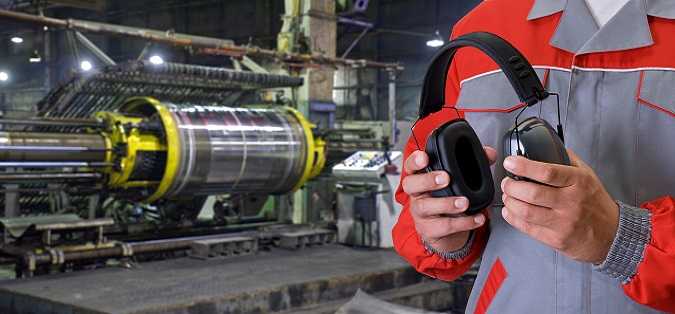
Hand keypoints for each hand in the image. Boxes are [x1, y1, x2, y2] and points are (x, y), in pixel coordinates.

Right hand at [402, 147, 495, 251]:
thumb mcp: (459, 180)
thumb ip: (473, 163)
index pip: (411, 166)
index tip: (424, 157)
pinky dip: (463, 222)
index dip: (415, 161)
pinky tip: (476, 218)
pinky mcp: (429, 229)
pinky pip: (443, 226)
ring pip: (425, 207)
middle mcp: (417, 194)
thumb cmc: (449, 199)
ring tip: (464, 202)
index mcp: (421, 178)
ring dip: (446, 203)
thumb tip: (489, 154)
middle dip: (427, 180)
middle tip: (445, 178)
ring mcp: (420, 213)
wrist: (446, 231)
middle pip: (411, 184)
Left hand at [500, 149, 618, 263]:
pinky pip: (528, 228)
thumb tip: (545, 144)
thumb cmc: (595, 202)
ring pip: (526, 212)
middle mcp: (571, 202)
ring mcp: (563, 223)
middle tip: (506, 182)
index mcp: (578, 182)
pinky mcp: (556, 239)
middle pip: (532, 193)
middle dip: (512, 186)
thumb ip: (566, 159)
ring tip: (507, 196)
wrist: (612, 234)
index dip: (524, 166)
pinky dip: (513, 218)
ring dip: (510, 202)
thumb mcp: (587, 175)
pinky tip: (510, 210)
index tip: (510, 162)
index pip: (548, 172)